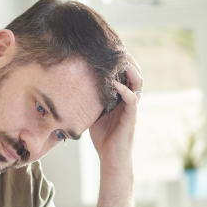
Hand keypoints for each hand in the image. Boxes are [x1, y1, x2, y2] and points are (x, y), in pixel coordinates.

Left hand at [88, 53, 142, 172]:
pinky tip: (114, 84)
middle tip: (115, 48)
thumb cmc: (102, 137)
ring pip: (138, 81)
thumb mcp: (92, 112)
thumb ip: (88, 99)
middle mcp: (130, 98)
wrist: (111, 158)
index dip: (120, 59)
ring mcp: (132, 106)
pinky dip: (124, 89)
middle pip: (134, 71)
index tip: (108, 48)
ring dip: (130, 69)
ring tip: (119, 60)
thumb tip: (69, 86)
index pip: (125, 72)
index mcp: (122, 95)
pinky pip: (132, 98)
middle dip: (126, 59)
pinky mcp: (132, 116)